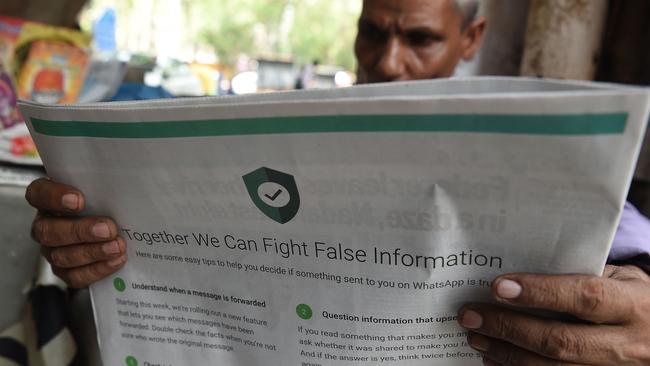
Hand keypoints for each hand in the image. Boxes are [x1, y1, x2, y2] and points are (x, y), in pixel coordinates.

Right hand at [25, 178, 125, 287]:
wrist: (113, 228)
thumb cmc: (103, 203)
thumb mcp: (102, 189)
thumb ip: (103, 185)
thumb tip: (122, 182)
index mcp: (48, 199)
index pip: (38, 194)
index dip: (54, 197)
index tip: (79, 200)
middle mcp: (45, 225)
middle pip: (47, 231)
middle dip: (79, 231)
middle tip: (107, 229)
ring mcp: (52, 250)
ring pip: (61, 256)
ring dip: (92, 252)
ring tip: (116, 246)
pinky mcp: (65, 270)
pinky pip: (74, 275)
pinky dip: (97, 269)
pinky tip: (115, 260)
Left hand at [458, 265, 649, 364]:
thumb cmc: (631, 297)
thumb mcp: (620, 279)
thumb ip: (581, 275)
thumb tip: (520, 273)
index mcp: (633, 306)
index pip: (585, 297)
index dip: (541, 292)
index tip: (498, 286)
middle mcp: (628, 344)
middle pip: (561, 340)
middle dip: (509, 328)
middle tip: (471, 315)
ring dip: (508, 353)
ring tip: (476, 337)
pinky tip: (494, 359)